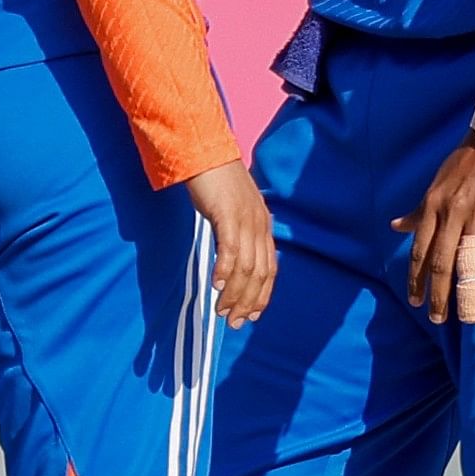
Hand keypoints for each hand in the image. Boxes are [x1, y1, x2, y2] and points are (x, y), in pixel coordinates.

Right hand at [184, 157, 278, 324]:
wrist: (204, 152)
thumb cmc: (214, 181)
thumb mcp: (232, 210)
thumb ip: (235, 232)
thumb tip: (231, 258)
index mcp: (263, 225)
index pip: (270, 270)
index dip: (262, 296)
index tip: (251, 316)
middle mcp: (259, 225)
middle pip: (260, 274)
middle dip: (248, 303)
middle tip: (234, 322)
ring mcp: (245, 220)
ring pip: (246, 269)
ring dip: (234, 294)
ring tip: (222, 311)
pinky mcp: (228, 215)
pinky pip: (230, 251)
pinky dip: (224, 272)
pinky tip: (215, 286)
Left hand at [397, 138, 474, 324]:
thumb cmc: (467, 159)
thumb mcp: (437, 183)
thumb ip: (419, 209)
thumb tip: (395, 226)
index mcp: (434, 205)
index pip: (421, 249)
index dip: (417, 277)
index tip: (414, 300)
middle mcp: (452, 211)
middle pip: (441, 261)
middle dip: (437, 293)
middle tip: (436, 317)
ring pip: (468, 259)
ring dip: (467, 290)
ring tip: (468, 314)